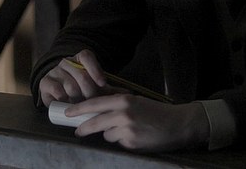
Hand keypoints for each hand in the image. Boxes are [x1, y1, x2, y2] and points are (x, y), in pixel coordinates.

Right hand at [39, 49, 113, 105]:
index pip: (86, 57)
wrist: (59, 93)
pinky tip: (66, 101)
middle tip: (93, 102)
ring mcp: (55, 71)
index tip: (103, 84)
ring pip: (70, 84)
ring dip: (77, 97)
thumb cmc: (81, 90)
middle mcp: (66, 62)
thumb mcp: (96, 88)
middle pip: (81, 75)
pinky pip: (55, 88)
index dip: (95, 70)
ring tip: (81, 105)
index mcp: (79, 59)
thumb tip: (129, 95)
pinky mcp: (45, 82)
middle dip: (89, 92)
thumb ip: (110, 90)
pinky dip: (62, 96)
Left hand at [68, 94, 209, 151]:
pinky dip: (122, 141)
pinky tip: (135, 137)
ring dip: (111, 134)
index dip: (79, 109)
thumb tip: (97, 107)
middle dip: (84, 128)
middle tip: (78, 131)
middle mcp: (123, 114)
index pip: (95, 104)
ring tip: (128, 130)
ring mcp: (127, 131)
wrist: (178, 124)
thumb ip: (117, 103)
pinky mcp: (131, 144)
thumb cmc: (157, 111)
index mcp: (124, 100)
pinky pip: (118, 143)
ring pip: (107, 135)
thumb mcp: (136, 101)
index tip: (67, 113)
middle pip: (95, 123)